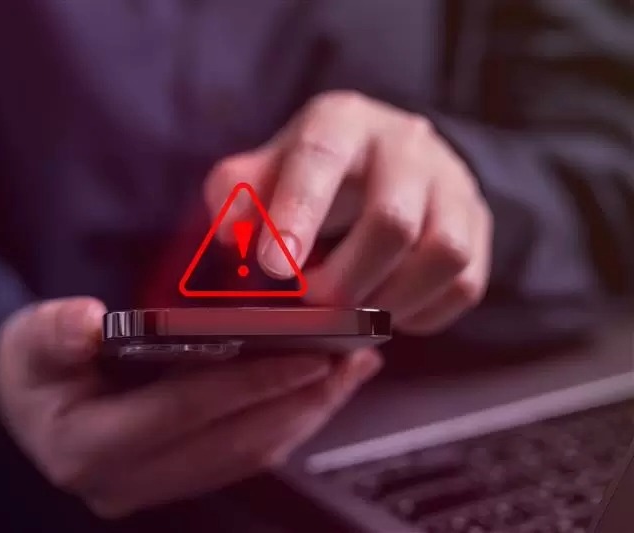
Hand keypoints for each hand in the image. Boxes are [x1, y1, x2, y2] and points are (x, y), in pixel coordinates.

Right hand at [0, 297, 381, 517]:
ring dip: (306, 413)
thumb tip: (89, 321)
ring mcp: (158, 487)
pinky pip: (246, 455)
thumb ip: (55, 333)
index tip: (307, 355)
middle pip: (235, 442)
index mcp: (92, 446)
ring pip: (251, 454)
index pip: (187, 412)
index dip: (250, 383)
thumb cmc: (29, 372)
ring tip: (351, 371)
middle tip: (352, 359)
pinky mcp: (180, 480)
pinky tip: (317, 392)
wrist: (22, 415)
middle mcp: (130, 480)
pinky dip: (288, 421)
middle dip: (300, 400)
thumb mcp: (29, 343)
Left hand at [205, 91, 492, 333]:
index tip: (274, 267)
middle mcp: (406, 144)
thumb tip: (230, 233)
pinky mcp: (478, 224)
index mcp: (342, 121)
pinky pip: (466, 283)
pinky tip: (388, 311)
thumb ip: (237, 194)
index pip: (321, 158)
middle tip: (315, 302)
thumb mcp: (268, 169)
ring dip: (391, 301)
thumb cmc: (315, 172)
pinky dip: (422, 314)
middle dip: (346, 279)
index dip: (297, 213)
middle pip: (392, 221)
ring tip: (355, 313)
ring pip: (443, 255)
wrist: (386, 158)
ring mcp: (452, 183)